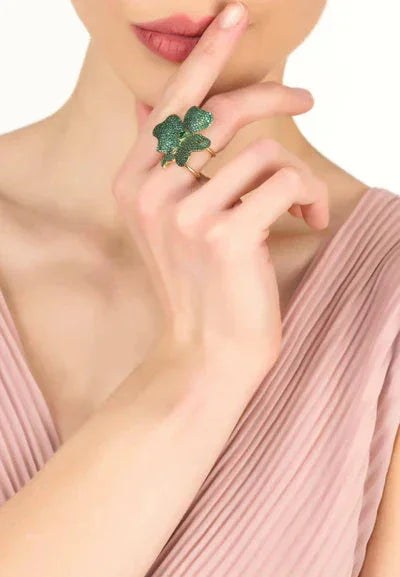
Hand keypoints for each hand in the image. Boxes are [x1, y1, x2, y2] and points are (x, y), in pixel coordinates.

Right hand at [112, 1, 328, 384]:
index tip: (233, 15)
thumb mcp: (170, 221)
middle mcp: (150, 191)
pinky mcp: (225, 234)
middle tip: (306, 100)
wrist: (206, 353)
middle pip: (221, 111)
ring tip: (298, 207)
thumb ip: (166, 163)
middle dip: (272, 96)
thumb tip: (157, 104)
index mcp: (132, 182)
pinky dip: (308, 197)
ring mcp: (185, 213)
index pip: (171, 102)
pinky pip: (286, 180)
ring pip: (265, 153)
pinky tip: (308, 221)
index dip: (206, 55)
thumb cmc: (202, 284)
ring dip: (295, 179)